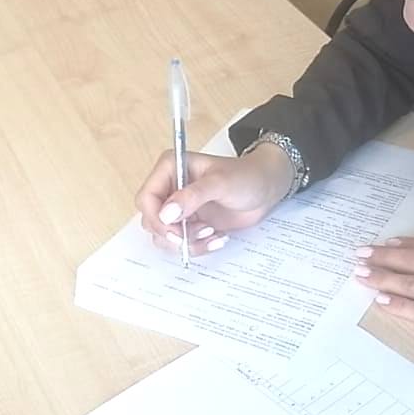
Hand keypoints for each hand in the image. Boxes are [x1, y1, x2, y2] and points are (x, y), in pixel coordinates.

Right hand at [134, 145, 296, 255]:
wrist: (267, 189)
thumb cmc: (246, 176)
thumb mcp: (220, 183)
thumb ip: (192, 196)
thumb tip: (166, 214)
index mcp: (170, 168)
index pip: (147, 197)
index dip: (157, 217)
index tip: (177, 229)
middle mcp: (170, 188)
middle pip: (151, 220)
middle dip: (173, 233)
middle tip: (198, 233)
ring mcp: (179, 208)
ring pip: (165, 236)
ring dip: (187, 242)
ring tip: (211, 233)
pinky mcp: (190, 224)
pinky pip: (182, 244)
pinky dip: (198, 246)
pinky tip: (217, 238)